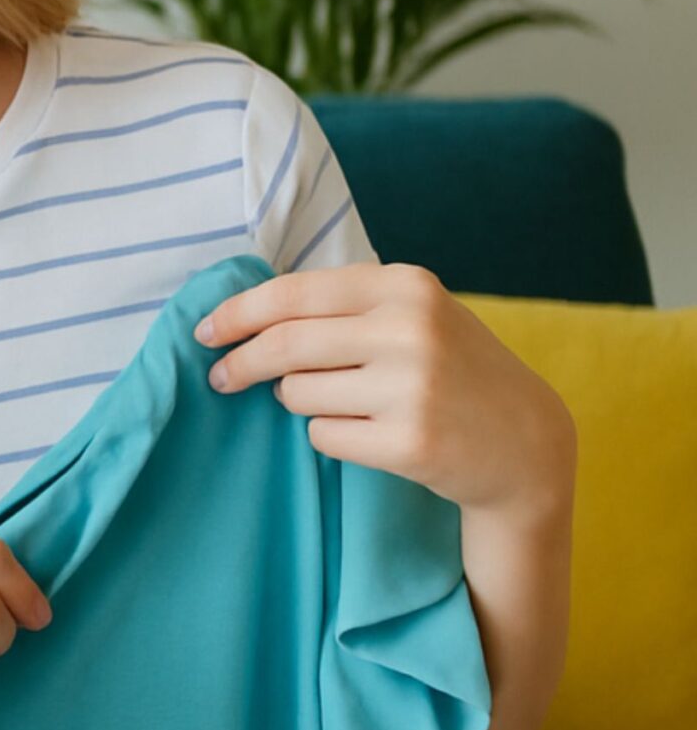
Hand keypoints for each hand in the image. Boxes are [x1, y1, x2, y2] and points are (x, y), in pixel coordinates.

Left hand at [198, 262, 574, 517]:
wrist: (525, 443)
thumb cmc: (452, 370)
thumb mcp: (413, 315)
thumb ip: (343, 304)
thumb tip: (243, 310)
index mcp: (406, 286)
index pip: (293, 293)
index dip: (238, 313)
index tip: (205, 331)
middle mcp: (411, 329)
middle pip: (284, 345)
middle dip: (240, 363)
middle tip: (220, 378)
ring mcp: (412, 387)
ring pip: (298, 393)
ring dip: (300, 401)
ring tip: (348, 403)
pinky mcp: (409, 442)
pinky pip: (322, 435)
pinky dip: (330, 434)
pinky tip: (370, 433)